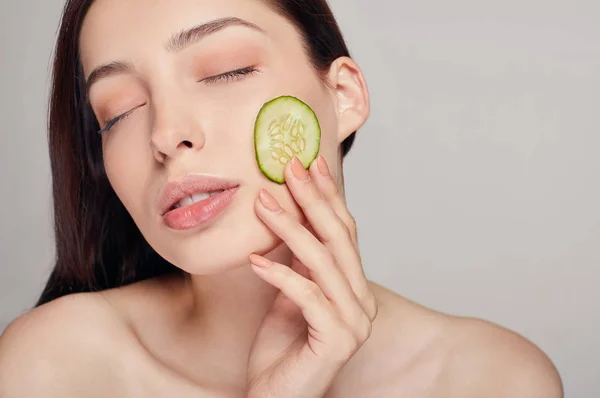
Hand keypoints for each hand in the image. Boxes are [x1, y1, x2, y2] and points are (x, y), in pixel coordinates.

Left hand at [246, 155, 377, 397]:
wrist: (276, 397)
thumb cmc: (281, 347)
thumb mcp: (288, 292)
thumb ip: (298, 260)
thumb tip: (289, 212)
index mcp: (353, 286)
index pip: (345, 231)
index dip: (328, 195)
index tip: (309, 162)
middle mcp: (361, 301)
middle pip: (340, 239)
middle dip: (314, 200)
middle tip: (289, 168)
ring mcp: (354, 323)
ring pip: (324, 262)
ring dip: (291, 228)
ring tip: (263, 204)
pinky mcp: (337, 342)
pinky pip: (308, 297)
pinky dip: (280, 275)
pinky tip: (254, 260)